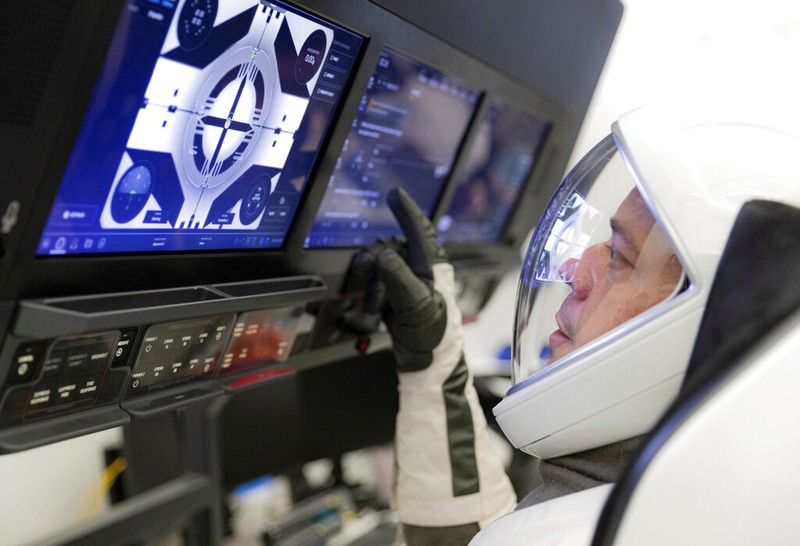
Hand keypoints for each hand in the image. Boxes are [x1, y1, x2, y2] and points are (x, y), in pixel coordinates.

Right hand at [346, 187, 450, 371]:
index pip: (419, 230)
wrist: (428, 367)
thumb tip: (384, 255)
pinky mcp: (399, 298)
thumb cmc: (434, 338)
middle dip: (376, 265)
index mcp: (433, 266)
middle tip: (367, 279)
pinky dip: (372, 295)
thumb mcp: (416, 305)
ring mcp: (410, 284)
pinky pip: (378, 284)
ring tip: (375, 307)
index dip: (407, 210)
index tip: (394, 195)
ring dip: (373, 286)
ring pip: (381, 268)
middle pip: (391, 249)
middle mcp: (422, 271)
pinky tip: (375, 310)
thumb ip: (399, 277)